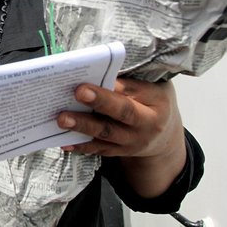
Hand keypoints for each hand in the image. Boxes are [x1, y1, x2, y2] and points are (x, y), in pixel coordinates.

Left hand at [57, 78, 185, 196]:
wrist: (164, 137)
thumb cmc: (153, 103)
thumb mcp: (153, 88)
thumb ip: (132, 83)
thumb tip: (100, 75)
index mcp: (157, 104)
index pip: (137, 91)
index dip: (116, 86)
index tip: (97, 79)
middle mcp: (146, 125)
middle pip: (122, 113)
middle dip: (99, 102)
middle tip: (76, 92)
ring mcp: (132, 142)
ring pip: (106, 135)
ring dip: (82, 126)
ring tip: (62, 119)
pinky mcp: (118, 152)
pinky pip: (98, 149)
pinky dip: (81, 145)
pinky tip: (64, 141)